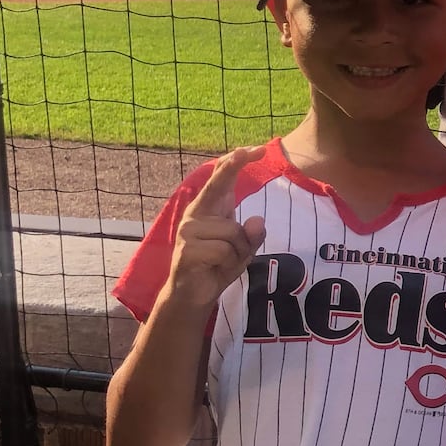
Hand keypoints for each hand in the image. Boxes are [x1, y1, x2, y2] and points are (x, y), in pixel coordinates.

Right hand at [160, 148, 266, 316]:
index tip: (252, 150)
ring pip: (234, 232)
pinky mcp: (188, 249)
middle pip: (217, 186)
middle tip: (246, 150)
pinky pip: (226, 251)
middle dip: (231, 167)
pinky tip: (215, 268)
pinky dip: (230, 263)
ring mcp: (189, 230)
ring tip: (223, 261)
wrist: (193, 295)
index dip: (235, 163)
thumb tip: (257, 220)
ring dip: (239, 251)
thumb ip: (252, 235)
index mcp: (209, 209)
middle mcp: (196, 214)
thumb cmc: (217, 265)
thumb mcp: (243, 250)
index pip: (221, 180)